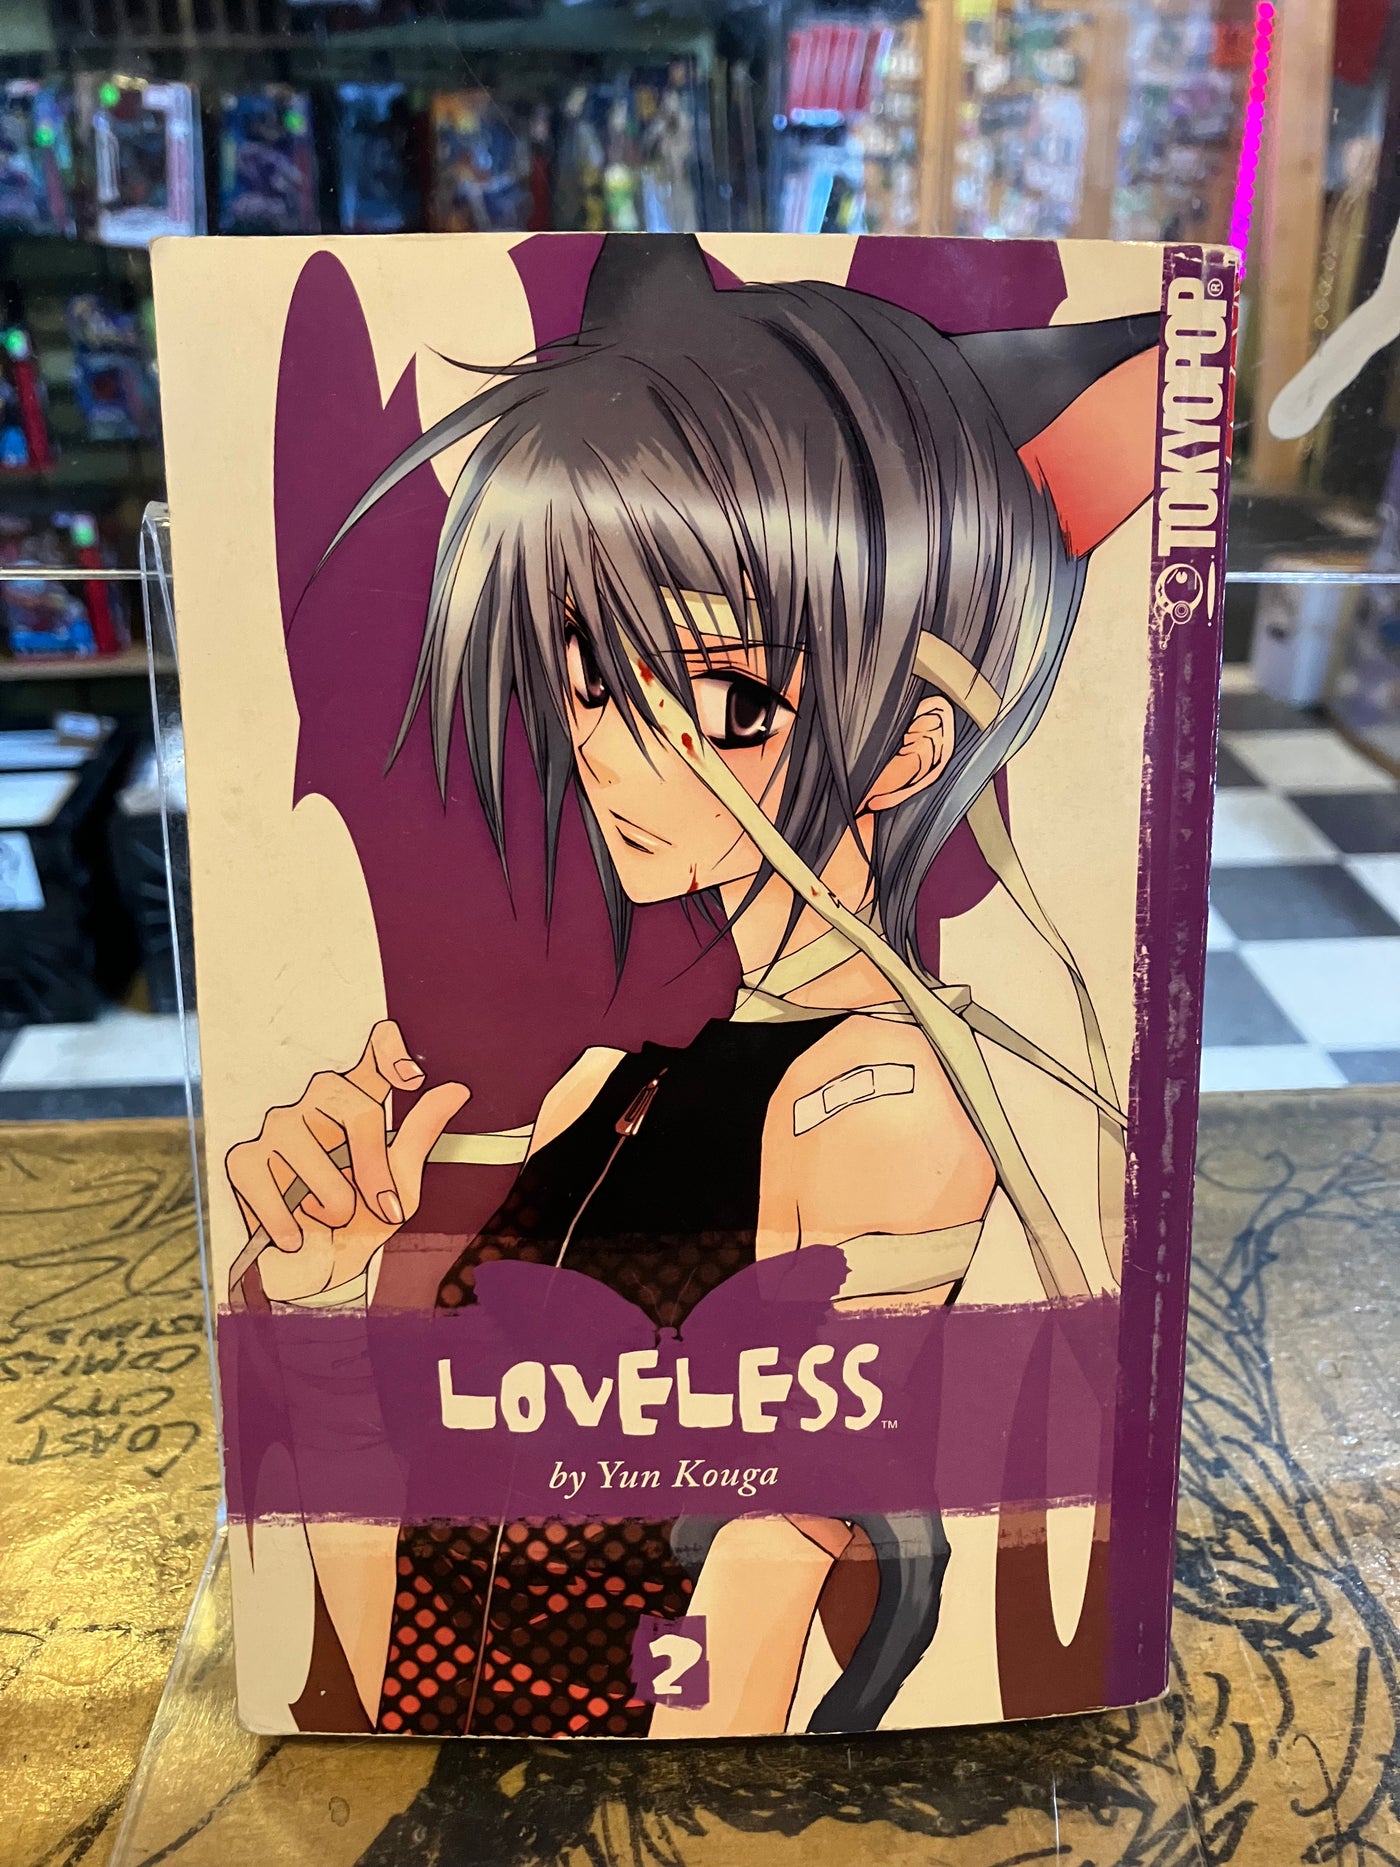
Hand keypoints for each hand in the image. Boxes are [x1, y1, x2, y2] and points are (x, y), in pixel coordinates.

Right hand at [226, 1019, 468, 1302]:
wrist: (315, 1275)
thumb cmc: (359, 1225)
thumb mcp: (402, 1187)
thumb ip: (420, 1135)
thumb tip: (457, 1089)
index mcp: (358, 1105)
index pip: (373, 1052)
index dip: (389, 1051)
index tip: (410, 1079)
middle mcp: (316, 1105)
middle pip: (354, 1105)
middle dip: (374, 1167)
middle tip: (384, 1210)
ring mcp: (277, 1128)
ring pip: (309, 1146)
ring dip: (330, 1200)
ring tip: (329, 1221)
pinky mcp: (244, 1159)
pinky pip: (266, 1180)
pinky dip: (285, 1219)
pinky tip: (295, 1237)